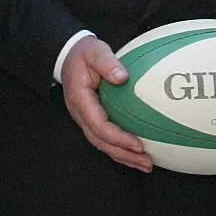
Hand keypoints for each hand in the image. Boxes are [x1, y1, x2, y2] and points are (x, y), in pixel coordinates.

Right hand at [59, 36, 150, 171]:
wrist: (69, 57)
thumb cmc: (84, 54)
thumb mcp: (95, 51)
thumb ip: (107, 62)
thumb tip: (122, 77)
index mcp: (80, 99)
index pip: (99, 125)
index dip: (118, 138)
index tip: (138, 144)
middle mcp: (80, 114)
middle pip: (101, 142)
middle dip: (124, 154)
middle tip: (146, 162)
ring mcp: (85, 119)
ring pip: (103, 144)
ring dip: (124, 157)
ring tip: (146, 164)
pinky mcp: (91, 120)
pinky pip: (105, 139)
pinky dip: (121, 149)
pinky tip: (137, 154)